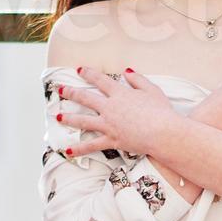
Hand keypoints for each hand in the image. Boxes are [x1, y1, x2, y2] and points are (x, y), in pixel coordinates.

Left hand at [54, 65, 176, 159]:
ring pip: (83, 120)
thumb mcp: (152, 90)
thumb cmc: (161, 111)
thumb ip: (138, 79)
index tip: (79, 70)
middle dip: (71, 92)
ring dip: (69, 118)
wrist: (164, 132)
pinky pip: (92, 145)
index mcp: (120, 93)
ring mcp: (108, 124)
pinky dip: (79, 149)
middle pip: (85, 98)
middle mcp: (110, 107)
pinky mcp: (111, 140)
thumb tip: (126, 72)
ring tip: (58, 116)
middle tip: (60, 89)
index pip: (100, 80)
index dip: (88, 73)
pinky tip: (67, 150)